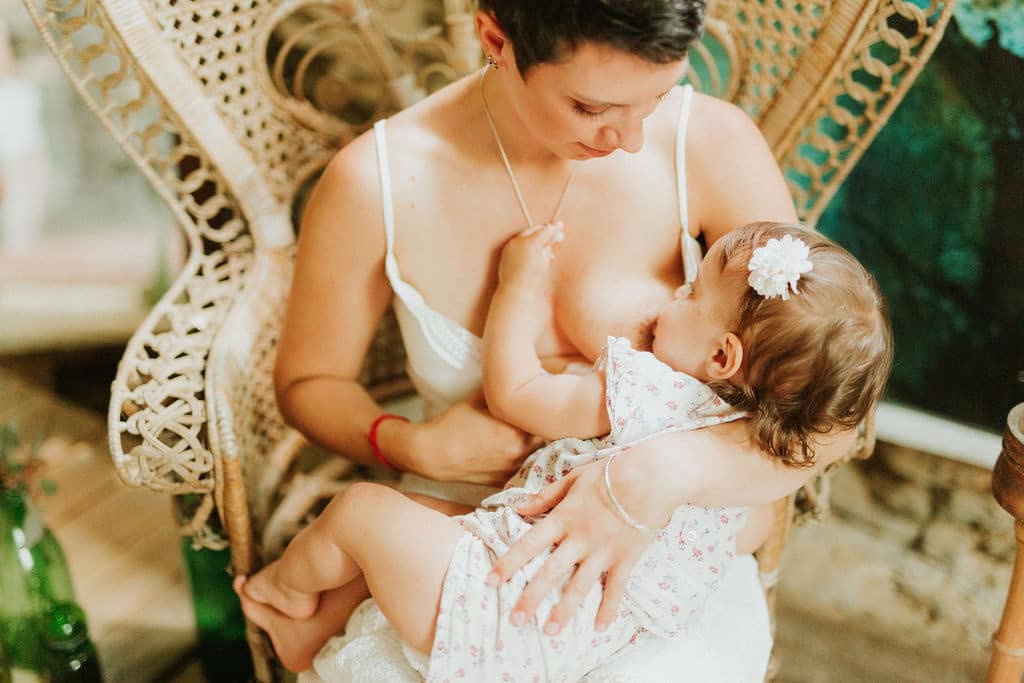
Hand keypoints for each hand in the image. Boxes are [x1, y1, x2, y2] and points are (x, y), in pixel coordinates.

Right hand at [412, 392, 542, 485]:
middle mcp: (519, 452)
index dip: (542, 410)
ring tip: (522, 434)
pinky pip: (523, 469)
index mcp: (516, 430)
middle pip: (544, 438)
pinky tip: (511, 450)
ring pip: (536, 455)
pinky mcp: (503, 481)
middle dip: (539, 428)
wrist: (432, 454)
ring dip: (534, 445)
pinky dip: (521, 460)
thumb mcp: (478, 398)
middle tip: (533, 418)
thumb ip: (502, 389)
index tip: (537, 404)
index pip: (544, 418)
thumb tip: (519, 377)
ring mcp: (512, 469)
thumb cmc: (453, 424)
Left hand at [486, 457, 669, 634]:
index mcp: (564, 518)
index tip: (491, 581)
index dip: (508, 563)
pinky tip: (599, 629)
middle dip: (531, 598)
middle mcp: (580, 539)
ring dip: (564, 611)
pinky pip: (616, 589)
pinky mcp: (626, 559)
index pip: (529, 544)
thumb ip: (546, 495)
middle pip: (550, 573)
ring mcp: (603, 552)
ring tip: (550, 632)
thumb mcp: (574, 478)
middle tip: (516, 620)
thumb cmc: (612, 472)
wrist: (652, 476)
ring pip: (580, 587)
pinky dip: (609, 609)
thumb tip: (520, 507)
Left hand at [496, 221, 564, 287]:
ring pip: (526, 235)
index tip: (560, 224)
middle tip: (553, 235)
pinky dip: (526, 244)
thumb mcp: (544, 260)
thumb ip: (549, 246)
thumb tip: (556, 237)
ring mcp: (511, 244)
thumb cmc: (532, 276)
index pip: (545, 230)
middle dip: (543, 231)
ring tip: (544, 248)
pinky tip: (532, 253)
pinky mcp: (506, 250)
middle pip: (534, 230)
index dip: (554, 228)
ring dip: (535, 239)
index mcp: (531, 242)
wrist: (515, 288)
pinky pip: (518, 242)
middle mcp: (519, 240)